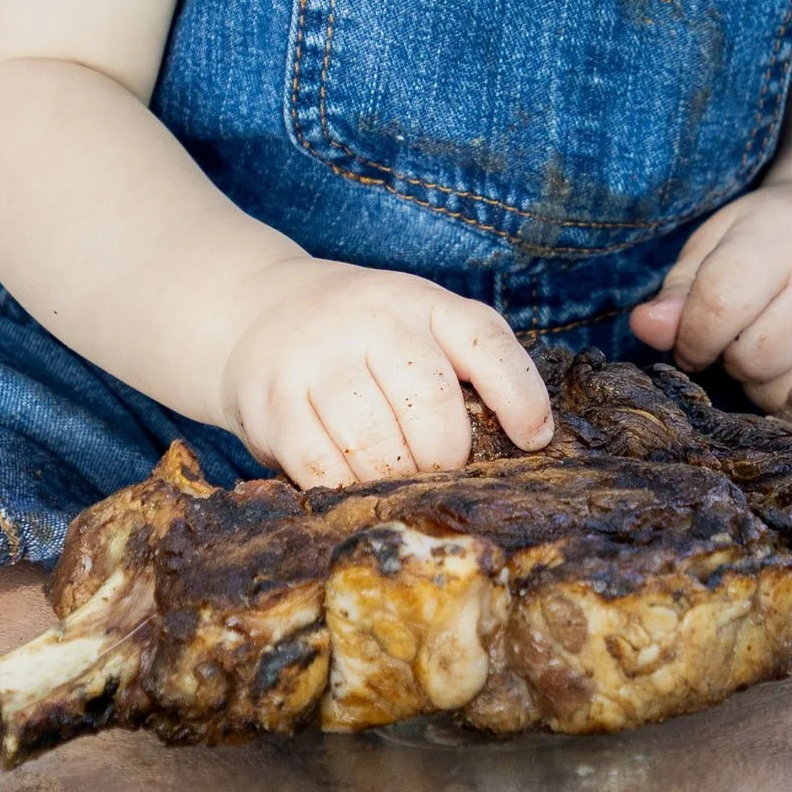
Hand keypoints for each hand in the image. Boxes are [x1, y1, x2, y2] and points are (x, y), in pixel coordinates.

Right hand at [218, 257, 551, 486]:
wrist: (259, 309)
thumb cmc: (363, 337)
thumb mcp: (420, 326)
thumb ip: (467, 369)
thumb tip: (519, 447)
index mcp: (423, 304)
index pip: (486, 343)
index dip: (519, 396)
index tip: (533, 440)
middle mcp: (371, 321)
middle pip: (429, 403)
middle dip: (445, 456)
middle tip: (441, 474)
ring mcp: (317, 358)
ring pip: (372, 441)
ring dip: (394, 478)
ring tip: (398, 483)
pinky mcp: (273, 402)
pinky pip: (320, 465)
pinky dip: (346, 488)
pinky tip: (354, 486)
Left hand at [628, 182, 791, 422]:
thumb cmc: (774, 241)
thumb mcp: (720, 243)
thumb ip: (681, 290)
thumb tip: (646, 328)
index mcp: (783, 237)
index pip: (719, 305)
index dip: (692, 336)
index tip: (696, 338)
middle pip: (754, 358)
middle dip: (734, 360)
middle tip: (747, 338)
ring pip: (788, 396)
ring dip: (767, 387)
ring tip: (779, 351)